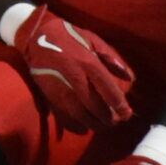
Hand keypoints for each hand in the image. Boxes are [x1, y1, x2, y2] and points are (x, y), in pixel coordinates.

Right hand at [10, 5, 134, 129]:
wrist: (36, 36)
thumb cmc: (69, 37)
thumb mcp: (93, 39)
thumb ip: (112, 59)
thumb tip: (130, 78)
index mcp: (86, 62)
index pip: (106, 88)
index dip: (119, 105)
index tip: (127, 114)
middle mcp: (72, 77)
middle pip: (94, 105)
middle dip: (108, 117)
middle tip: (116, 121)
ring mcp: (58, 87)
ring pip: (79, 114)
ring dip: (94, 123)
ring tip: (103, 125)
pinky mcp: (48, 94)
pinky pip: (62, 115)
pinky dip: (75, 126)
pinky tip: (84, 128)